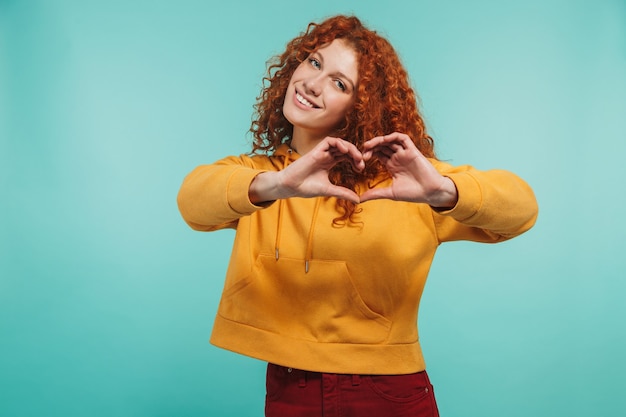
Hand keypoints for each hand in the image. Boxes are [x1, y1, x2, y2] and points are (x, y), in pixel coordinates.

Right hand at [249, 137, 364, 203]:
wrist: (291, 187)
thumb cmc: (306, 188)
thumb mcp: (330, 190)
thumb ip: (343, 193)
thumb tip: (358, 200)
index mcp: (329, 162)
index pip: (346, 156)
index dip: (355, 160)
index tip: (361, 169)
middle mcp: (326, 155)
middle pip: (344, 149)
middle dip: (355, 154)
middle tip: (362, 163)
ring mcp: (321, 152)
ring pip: (339, 143)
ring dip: (349, 147)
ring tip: (356, 157)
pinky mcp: (315, 151)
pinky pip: (329, 141)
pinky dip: (338, 143)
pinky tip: (345, 151)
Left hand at [360, 132, 457, 207]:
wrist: (430, 193)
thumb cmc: (413, 193)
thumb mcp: (390, 193)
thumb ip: (375, 194)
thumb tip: (359, 200)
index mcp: (392, 165)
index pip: (377, 154)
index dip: (368, 154)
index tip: (360, 160)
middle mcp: (398, 157)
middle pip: (382, 146)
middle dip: (371, 147)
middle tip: (362, 152)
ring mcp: (405, 153)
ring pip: (390, 141)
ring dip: (379, 140)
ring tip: (368, 145)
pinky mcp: (413, 151)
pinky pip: (403, 139)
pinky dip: (393, 136)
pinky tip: (384, 140)